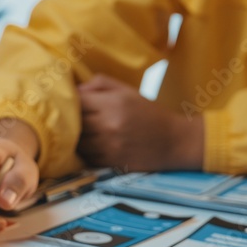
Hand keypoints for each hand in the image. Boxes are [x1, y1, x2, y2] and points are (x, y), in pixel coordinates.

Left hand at [77, 74, 203, 170]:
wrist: (174, 141)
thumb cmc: (148, 112)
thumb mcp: (127, 91)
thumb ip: (99, 84)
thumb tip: (75, 90)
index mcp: (113, 104)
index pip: (77, 101)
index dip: (72, 102)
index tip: (75, 103)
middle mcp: (109, 126)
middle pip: (74, 123)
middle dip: (73, 120)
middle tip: (75, 118)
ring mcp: (108, 147)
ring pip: (77, 142)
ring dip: (77, 137)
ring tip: (84, 131)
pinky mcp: (110, 163)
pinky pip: (86, 156)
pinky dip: (86, 151)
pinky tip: (94, 145)